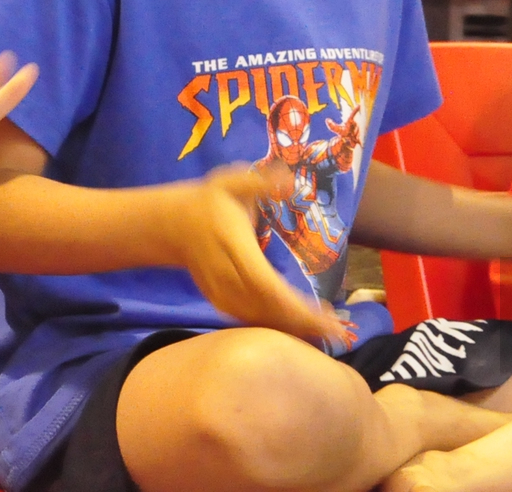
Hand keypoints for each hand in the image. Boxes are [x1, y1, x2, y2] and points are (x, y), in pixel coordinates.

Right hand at [172, 163, 349, 344]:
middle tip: (339, 331)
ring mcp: (222, 294)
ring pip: (259, 320)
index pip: (268, 286)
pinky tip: (299, 330)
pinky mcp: (221, 302)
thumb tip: (291, 179)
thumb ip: (260, 182)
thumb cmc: (207, 201)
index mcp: (234, 249)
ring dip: (292, 329)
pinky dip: (275, 328)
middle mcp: (228, 278)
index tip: (326, 315)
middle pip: (268, 310)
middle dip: (304, 324)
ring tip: (327, 332)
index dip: (296, 306)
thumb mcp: (231, 182)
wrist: (172, 226)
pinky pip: (250, 320)